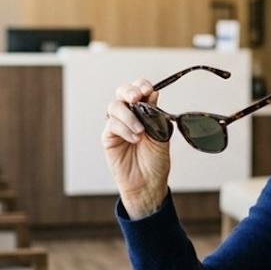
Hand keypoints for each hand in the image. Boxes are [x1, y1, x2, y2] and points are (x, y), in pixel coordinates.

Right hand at [102, 78, 171, 218]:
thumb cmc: (156, 161)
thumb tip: (153, 93)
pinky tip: (135, 138)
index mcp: (144, 111)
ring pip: (115, 106)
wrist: (149, 183)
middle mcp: (129, 115)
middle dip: (129, 91)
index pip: (139, 90)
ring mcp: (117, 125)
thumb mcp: (162, 135)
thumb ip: (156, 115)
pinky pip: (112, 125)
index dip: (142, 85)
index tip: (148, 89)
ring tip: (141, 131)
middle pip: (122, 92)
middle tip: (137, 97)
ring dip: (128, 115)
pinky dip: (124, 129)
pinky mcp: (108, 138)